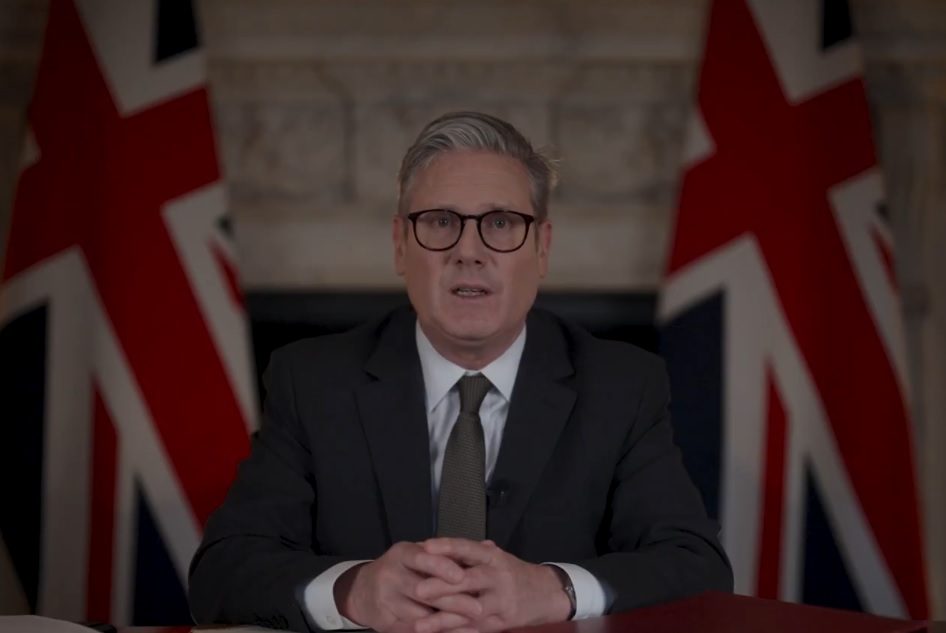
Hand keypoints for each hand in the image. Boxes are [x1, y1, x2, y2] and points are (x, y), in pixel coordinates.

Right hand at [334, 541, 483, 632]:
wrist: (362, 590)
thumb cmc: (403, 569)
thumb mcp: (420, 555)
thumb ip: (451, 554)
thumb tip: (490, 546)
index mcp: (402, 553)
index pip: (422, 558)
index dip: (442, 567)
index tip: (463, 576)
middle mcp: (390, 574)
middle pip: (423, 590)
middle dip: (453, 601)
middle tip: (478, 609)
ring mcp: (385, 600)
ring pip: (419, 615)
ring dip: (447, 623)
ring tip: (473, 628)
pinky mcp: (384, 623)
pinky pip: (411, 631)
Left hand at [413, 538, 572, 632]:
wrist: (547, 593)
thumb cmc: (513, 572)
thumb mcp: (496, 557)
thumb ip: (469, 554)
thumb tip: (438, 545)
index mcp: (493, 557)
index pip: (468, 548)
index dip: (447, 547)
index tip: (425, 547)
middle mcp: (498, 576)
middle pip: (467, 580)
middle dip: (441, 586)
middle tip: (416, 590)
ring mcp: (501, 600)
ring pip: (469, 609)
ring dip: (443, 618)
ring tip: (419, 624)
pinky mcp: (502, 622)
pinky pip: (476, 628)